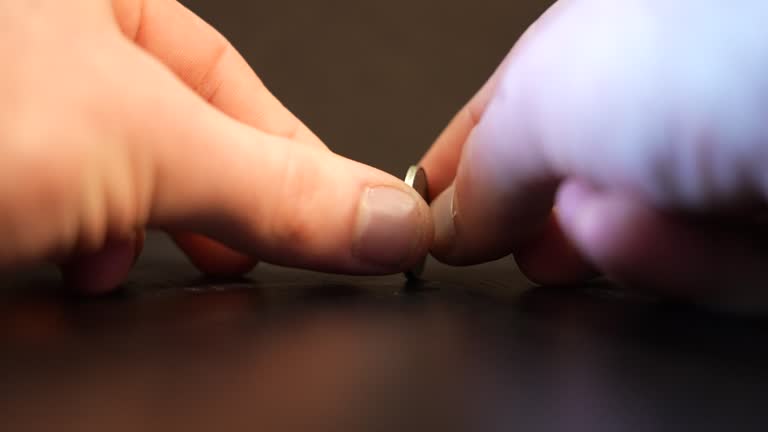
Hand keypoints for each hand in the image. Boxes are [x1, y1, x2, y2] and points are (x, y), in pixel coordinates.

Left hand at [0, 0, 431, 292]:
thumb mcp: (144, 146)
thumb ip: (274, 187)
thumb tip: (384, 218)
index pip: (232, 79)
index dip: (297, 155)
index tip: (348, 216)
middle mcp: (48, 38)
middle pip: (173, 130)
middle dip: (214, 202)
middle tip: (254, 254)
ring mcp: (14, 102)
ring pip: (114, 170)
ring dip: (146, 229)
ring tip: (151, 263)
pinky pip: (57, 198)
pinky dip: (84, 242)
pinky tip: (84, 265)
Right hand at [422, 0, 767, 308]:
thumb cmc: (722, 43)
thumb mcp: (545, 104)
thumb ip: (483, 170)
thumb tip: (451, 224)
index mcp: (602, 44)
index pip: (508, 113)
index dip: (457, 165)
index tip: (423, 217)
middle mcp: (666, 93)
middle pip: (578, 179)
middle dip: (540, 225)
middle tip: (509, 251)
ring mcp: (727, 154)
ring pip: (650, 234)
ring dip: (616, 246)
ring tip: (600, 229)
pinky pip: (716, 269)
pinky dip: (685, 266)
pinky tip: (667, 243)